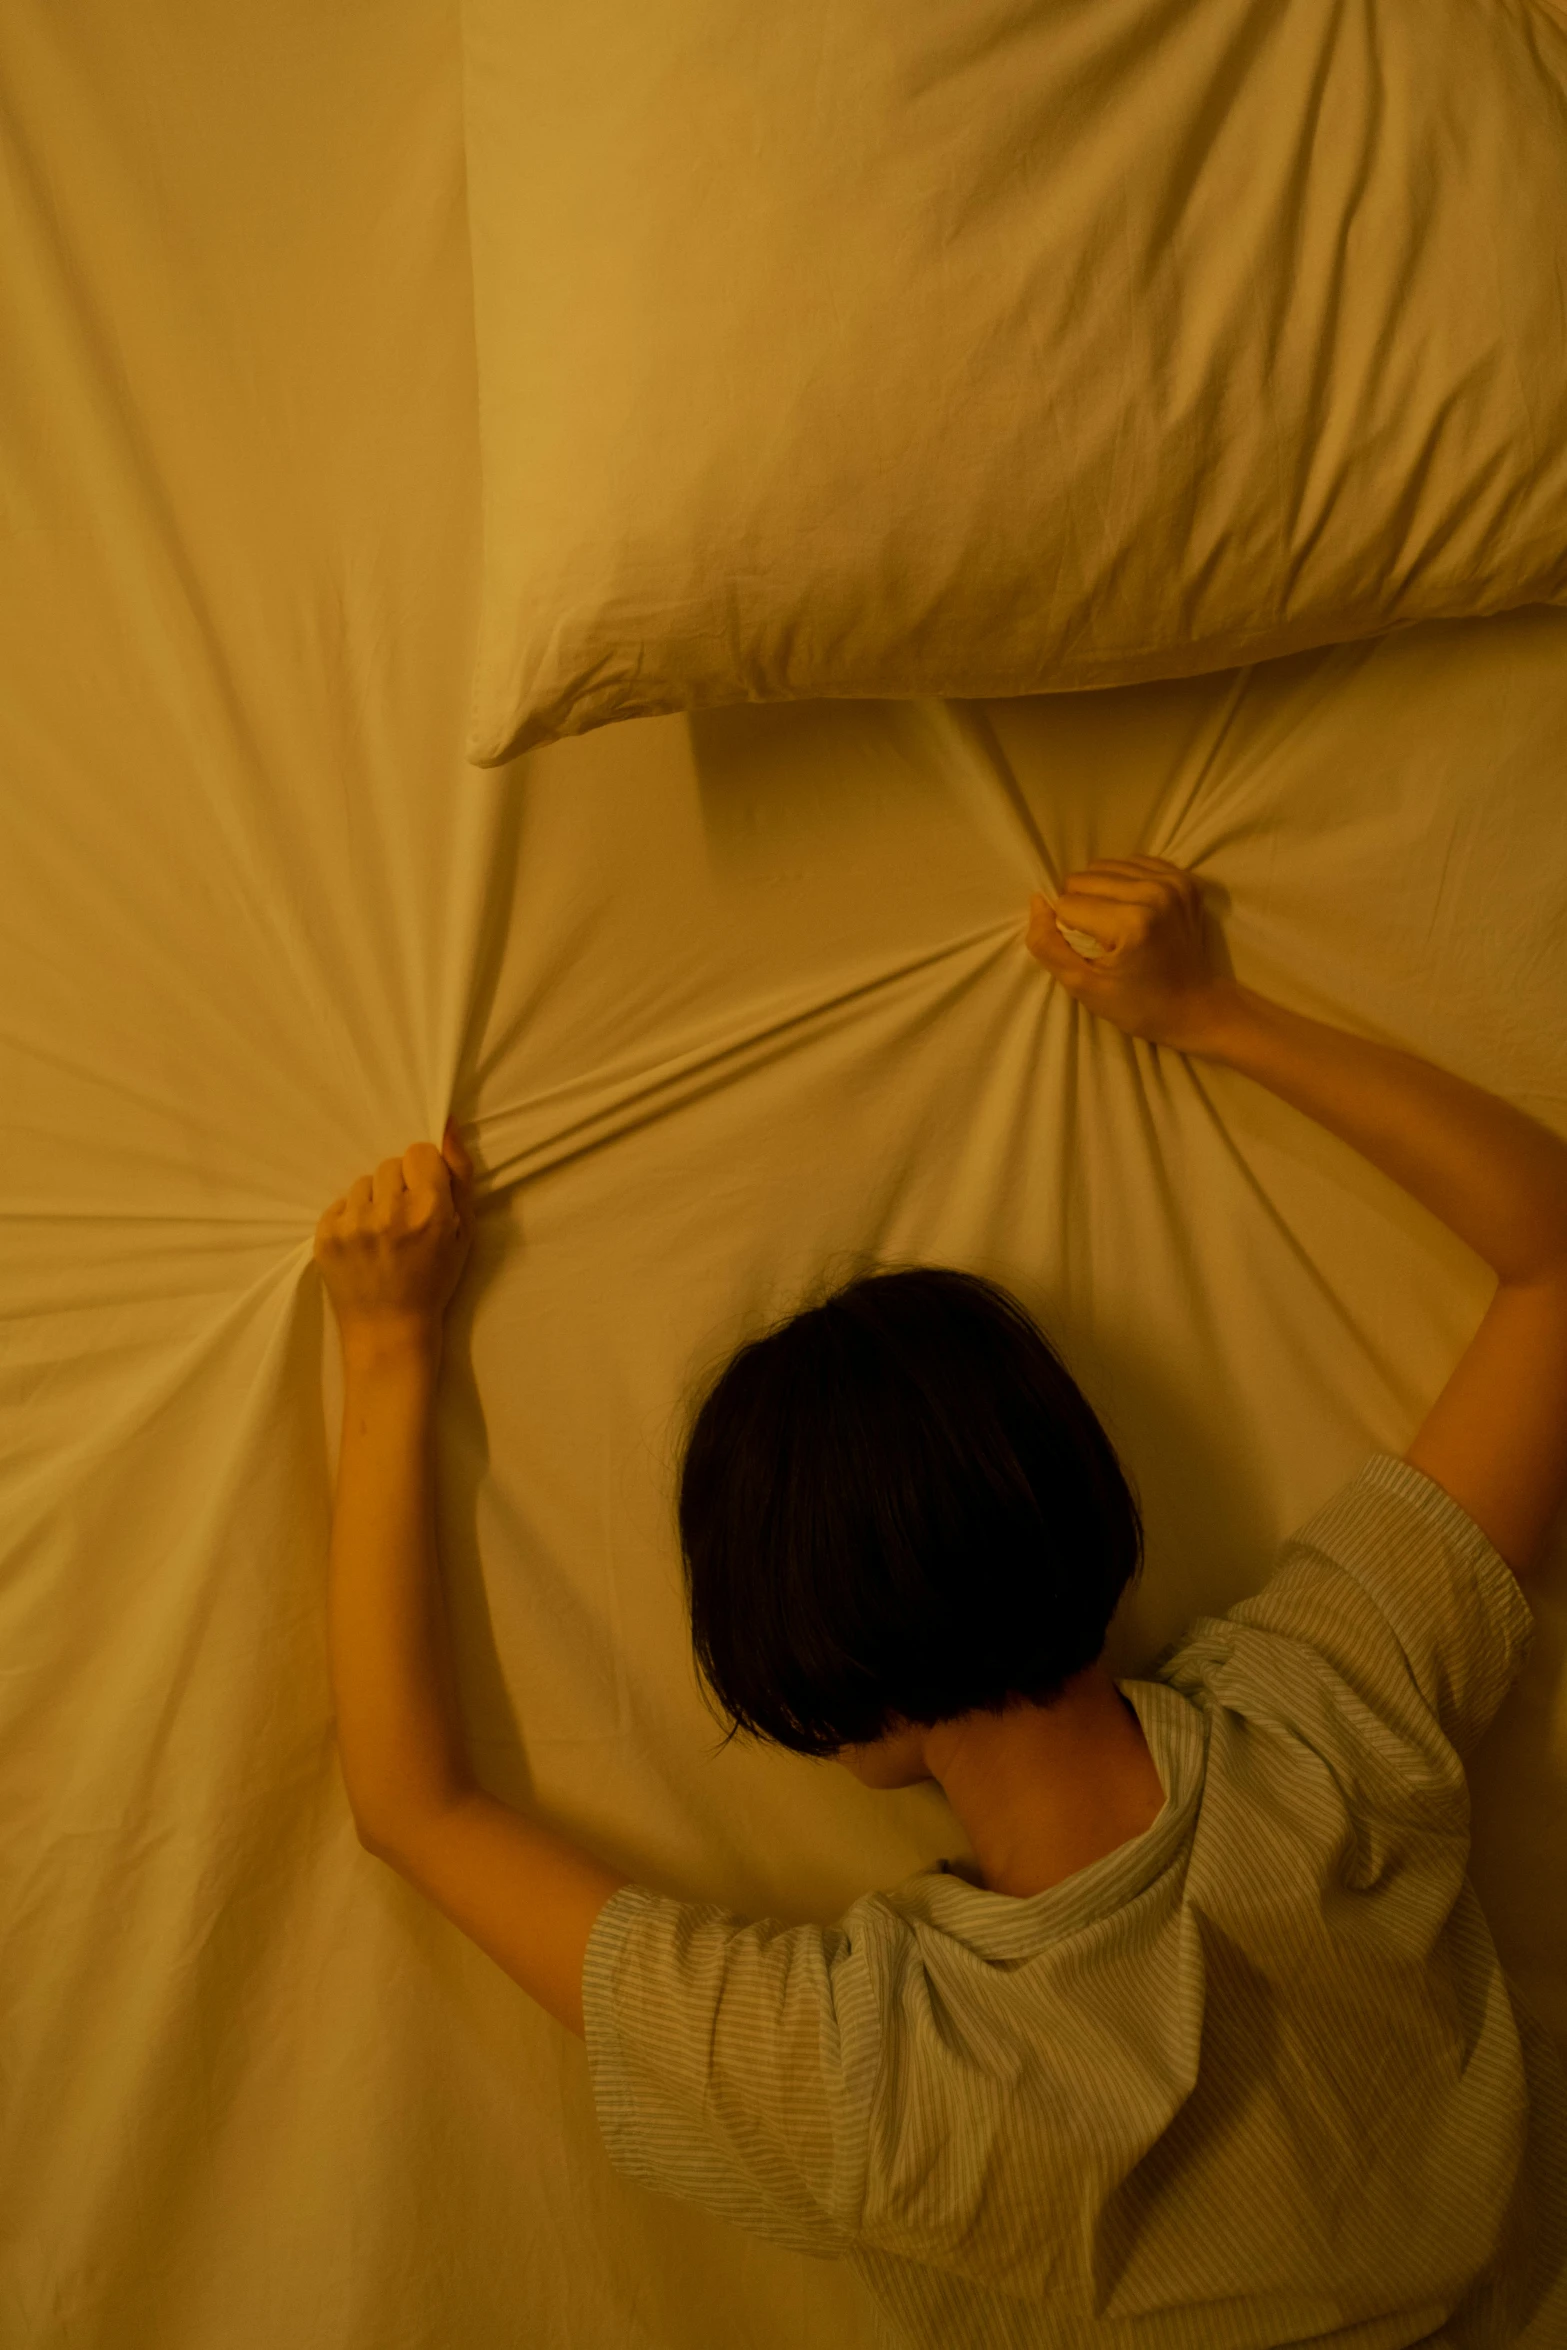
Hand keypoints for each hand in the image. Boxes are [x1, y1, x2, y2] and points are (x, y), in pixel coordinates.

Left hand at [315, 1117, 475, 1356]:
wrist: (390, 1331)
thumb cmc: (434, 1281)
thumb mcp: (465, 1231)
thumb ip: (460, 1174)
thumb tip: (447, 1123)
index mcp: (430, 1210)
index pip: (419, 1153)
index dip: (424, 1175)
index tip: (425, 1201)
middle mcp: (390, 1213)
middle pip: (390, 1165)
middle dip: (399, 1187)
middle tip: (404, 1222)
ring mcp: (353, 1225)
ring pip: (363, 1183)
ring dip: (374, 1201)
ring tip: (382, 1235)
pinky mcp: (325, 1236)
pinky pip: (340, 1204)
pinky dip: (351, 1218)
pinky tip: (364, 1245)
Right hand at [1025, 856, 1226, 1050]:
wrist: (1195, 1006)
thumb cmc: (1137, 1004)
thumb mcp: (1083, 986)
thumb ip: (1048, 946)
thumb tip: (1037, 902)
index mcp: (1131, 923)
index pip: (1067, 905)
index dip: (1068, 931)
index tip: (1092, 954)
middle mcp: (1154, 893)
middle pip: (1084, 878)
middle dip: (1081, 907)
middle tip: (1101, 938)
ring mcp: (1173, 881)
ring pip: (1105, 866)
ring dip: (1101, 892)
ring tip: (1115, 922)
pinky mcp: (1183, 878)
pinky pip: (1133, 862)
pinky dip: (1124, 883)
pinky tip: (1133, 908)